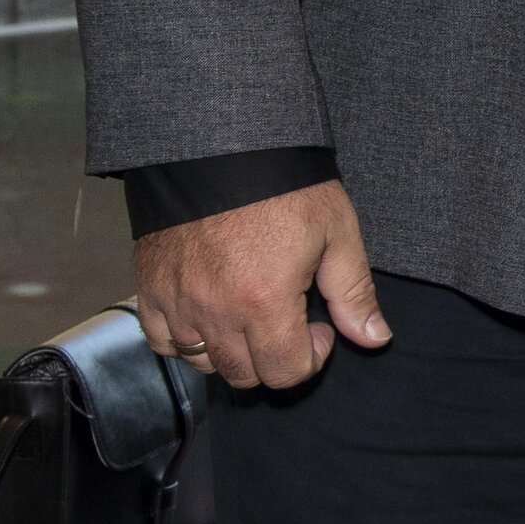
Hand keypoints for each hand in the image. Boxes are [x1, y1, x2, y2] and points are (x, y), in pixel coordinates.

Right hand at [133, 179, 387, 391]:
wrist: (224, 149)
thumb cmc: (288, 188)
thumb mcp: (337, 234)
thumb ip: (354, 293)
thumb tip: (375, 338)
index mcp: (264, 301)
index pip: (284, 371)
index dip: (311, 358)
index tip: (320, 327)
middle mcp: (214, 311)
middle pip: (244, 374)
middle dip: (275, 358)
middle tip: (290, 321)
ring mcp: (177, 301)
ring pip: (202, 363)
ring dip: (232, 352)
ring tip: (252, 315)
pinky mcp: (150, 287)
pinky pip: (162, 341)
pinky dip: (186, 340)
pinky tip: (211, 315)